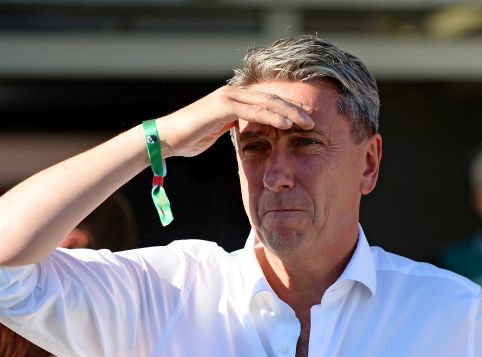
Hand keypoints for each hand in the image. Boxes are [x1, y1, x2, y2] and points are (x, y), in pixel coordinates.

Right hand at [155, 85, 313, 158]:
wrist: (167, 138)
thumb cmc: (191, 137)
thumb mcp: (218, 131)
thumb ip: (234, 127)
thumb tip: (248, 134)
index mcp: (234, 99)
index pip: (267, 101)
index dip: (288, 110)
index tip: (305, 121)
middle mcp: (233, 93)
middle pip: (272, 99)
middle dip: (295, 110)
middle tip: (313, 121)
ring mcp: (228, 97)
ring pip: (267, 103)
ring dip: (290, 113)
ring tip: (307, 123)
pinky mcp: (223, 106)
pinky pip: (254, 111)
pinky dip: (272, 118)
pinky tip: (287, 125)